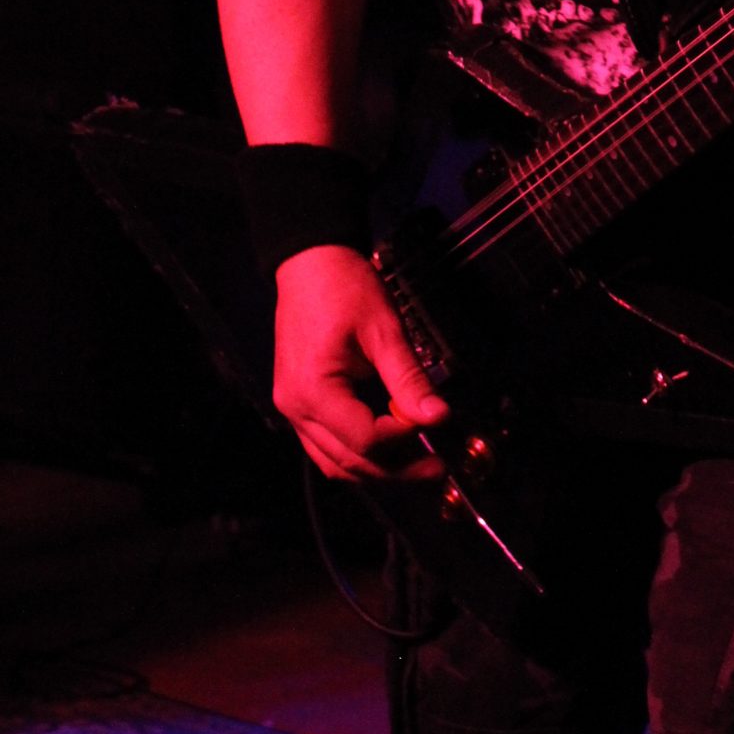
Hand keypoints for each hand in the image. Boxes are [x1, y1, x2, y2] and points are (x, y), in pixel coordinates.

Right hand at [272, 244, 449, 481]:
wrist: (310, 262)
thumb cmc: (344, 289)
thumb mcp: (383, 330)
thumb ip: (408, 379)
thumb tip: (439, 417)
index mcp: (313, 391)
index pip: (363, 439)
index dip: (402, 439)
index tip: (435, 425)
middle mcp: (295, 409)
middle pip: (347, 462)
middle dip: (396, 471)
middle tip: (438, 469)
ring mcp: (293, 409)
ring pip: (334, 462)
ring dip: (377, 470)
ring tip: (419, 465)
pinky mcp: (299, 404)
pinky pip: (326, 445)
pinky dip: (358, 454)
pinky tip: (390, 448)